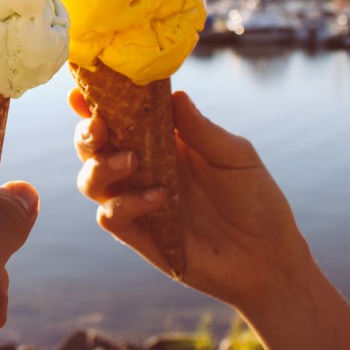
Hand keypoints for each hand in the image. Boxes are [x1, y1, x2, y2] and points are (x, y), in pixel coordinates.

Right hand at [73, 89, 349, 348]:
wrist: (269, 257)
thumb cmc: (256, 199)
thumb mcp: (235, 156)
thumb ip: (202, 129)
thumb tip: (175, 95)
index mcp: (161, 141)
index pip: (119, 117)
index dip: (94, 103)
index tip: (81, 91)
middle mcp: (142, 169)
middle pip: (92, 147)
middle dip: (86, 133)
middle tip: (98, 126)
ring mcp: (137, 202)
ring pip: (91, 180)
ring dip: (101, 167)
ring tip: (132, 161)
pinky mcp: (140, 235)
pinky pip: (111, 216)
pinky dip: (126, 204)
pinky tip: (159, 197)